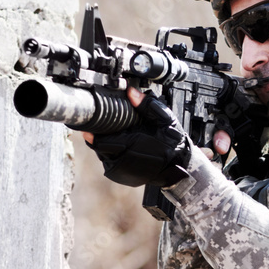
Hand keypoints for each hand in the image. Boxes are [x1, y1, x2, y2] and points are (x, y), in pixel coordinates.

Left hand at [83, 88, 231, 161]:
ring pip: (101, 154)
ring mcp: (119, 171)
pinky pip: (108, 162)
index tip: (89, 121)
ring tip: (122, 137)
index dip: (92, 131)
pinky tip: (124, 149)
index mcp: (130, 145)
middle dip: (101, 134)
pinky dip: (112, 154)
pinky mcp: (119, 176)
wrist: (178, 168)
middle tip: (109, 125)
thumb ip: (147, 105)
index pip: (99, 140)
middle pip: (98, 145)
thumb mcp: (164, 120)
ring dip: (107, 144)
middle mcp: (122, 160)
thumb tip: (130, 92)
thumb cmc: (172, 144)